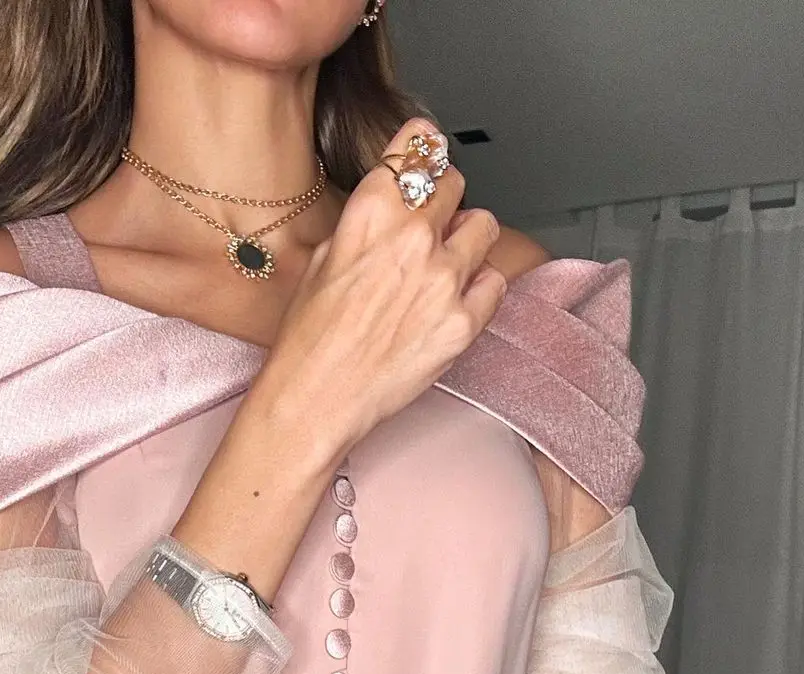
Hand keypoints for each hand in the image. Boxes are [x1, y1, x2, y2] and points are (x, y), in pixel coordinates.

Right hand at [253, 118, 506, 455]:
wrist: (316, 400)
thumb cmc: (309, 341)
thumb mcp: (323, 260)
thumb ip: (367, 225)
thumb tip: (395, 212)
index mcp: (371, 213)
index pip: (418, 144)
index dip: (422, 150)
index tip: (424, 158)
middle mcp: (412, 238)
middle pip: (454, 181)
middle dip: (443, 200)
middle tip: (429, 226)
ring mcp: (444, 280)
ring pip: (484, 226)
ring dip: (467, 240)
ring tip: (444, 267)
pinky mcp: (463, 322)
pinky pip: (494, 284)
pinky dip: (478, 289)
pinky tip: (450, 305)